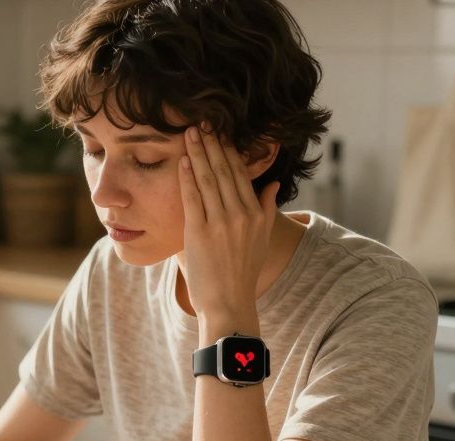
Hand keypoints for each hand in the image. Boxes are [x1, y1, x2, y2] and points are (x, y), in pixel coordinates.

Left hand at [178, 125, 279, 316]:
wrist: (229, 303)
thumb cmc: (242, 273)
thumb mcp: (261, 240)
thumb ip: (267, 209)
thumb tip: (271, 184)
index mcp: (256, 213)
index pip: (241, 173)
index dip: (229, 150)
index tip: (220, 131)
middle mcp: (240, 215)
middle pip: (224, 170)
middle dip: (213, 144)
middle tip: (202, 122)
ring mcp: (220, 223)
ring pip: (208, 180)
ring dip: (198, 154)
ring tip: (190, 134)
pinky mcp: (200, 233)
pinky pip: (193, 199)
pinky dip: (187, 178)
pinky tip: (183, 161)